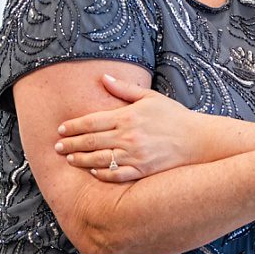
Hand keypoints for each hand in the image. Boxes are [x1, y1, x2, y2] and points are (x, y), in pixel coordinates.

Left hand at [54, 74, 201, 181]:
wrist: (198, 139)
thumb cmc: (173, 116)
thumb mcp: (150, 97)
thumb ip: (123, 89)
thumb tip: (102, 78)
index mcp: (128, 117)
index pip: (92, 122)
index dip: (74, 126)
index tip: (61, 129)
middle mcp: (129, 137)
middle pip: (91, 141)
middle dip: (71, 144)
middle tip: (57, 147)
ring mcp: (135, 156)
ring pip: (100, 160)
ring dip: (81, 160)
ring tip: (69, 159)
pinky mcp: (143, 171)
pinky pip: (117, 175)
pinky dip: (102, 174)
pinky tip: (92, 171)